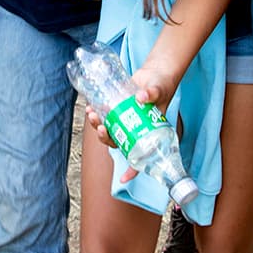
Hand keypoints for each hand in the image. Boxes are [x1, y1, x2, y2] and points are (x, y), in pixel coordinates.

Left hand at [88, 68, 171, 182]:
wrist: (155, 73)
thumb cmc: (162, 87)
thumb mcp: (159, 91)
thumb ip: (152, 94)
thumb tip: (141, 97)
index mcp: (148, 133)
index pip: (141, 156)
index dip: (133, 170)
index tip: (123, 179)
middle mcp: (136, 130)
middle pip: (118, 143)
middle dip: (106, 138)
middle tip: (102, 128)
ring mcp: (125, 120)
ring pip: (109, 130)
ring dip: (98, 126)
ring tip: (92, 115)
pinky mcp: (117, 108)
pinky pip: (105, 116)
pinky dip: (96, 114)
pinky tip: (91, 108)